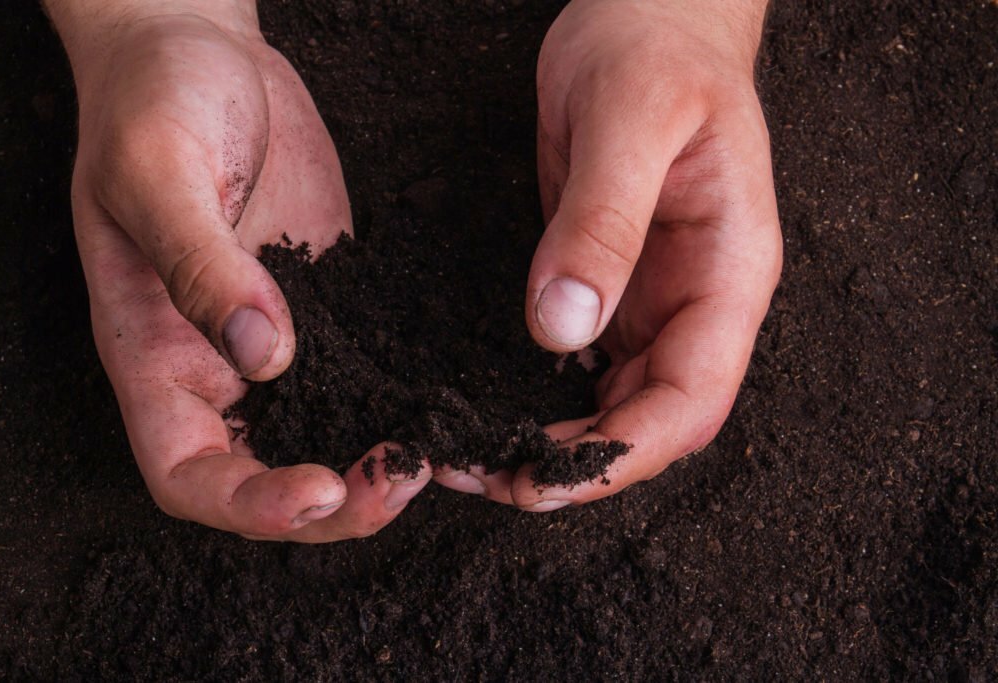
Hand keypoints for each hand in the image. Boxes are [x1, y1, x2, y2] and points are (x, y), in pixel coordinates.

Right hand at [50, 1, 428, 539]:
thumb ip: (202, 265)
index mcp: (153, 353)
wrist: (201, 53)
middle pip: (267, 475)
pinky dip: (401, 403)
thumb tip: (264, 354)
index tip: (315, 492)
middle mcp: (215, 365)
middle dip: (333, 504)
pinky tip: (447, 404)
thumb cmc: (151, 101)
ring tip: (435, 455)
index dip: (247, 504)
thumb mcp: (159, 171)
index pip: (187, 473)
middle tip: (401, 479)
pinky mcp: (330, 305)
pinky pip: (365, 372)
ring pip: (325, 435)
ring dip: (375, 463)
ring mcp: (277, 338)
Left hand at [435, 0, 780, 509]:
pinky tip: (494, 407)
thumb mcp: (629, 119)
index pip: (693, 397)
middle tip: (491, 478)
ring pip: (618, 401)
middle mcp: (698, 298)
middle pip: (653, 417)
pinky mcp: (612, 283)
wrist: (648, 15)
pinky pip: (587, 362)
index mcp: (729, 269)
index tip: (548, 481)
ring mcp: (656, 295)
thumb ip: (602, 222)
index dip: (627, 454)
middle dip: (581, 465)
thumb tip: (564, 330)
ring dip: (556, 442)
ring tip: (479, 457)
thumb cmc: (654, 47)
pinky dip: (545, 399)